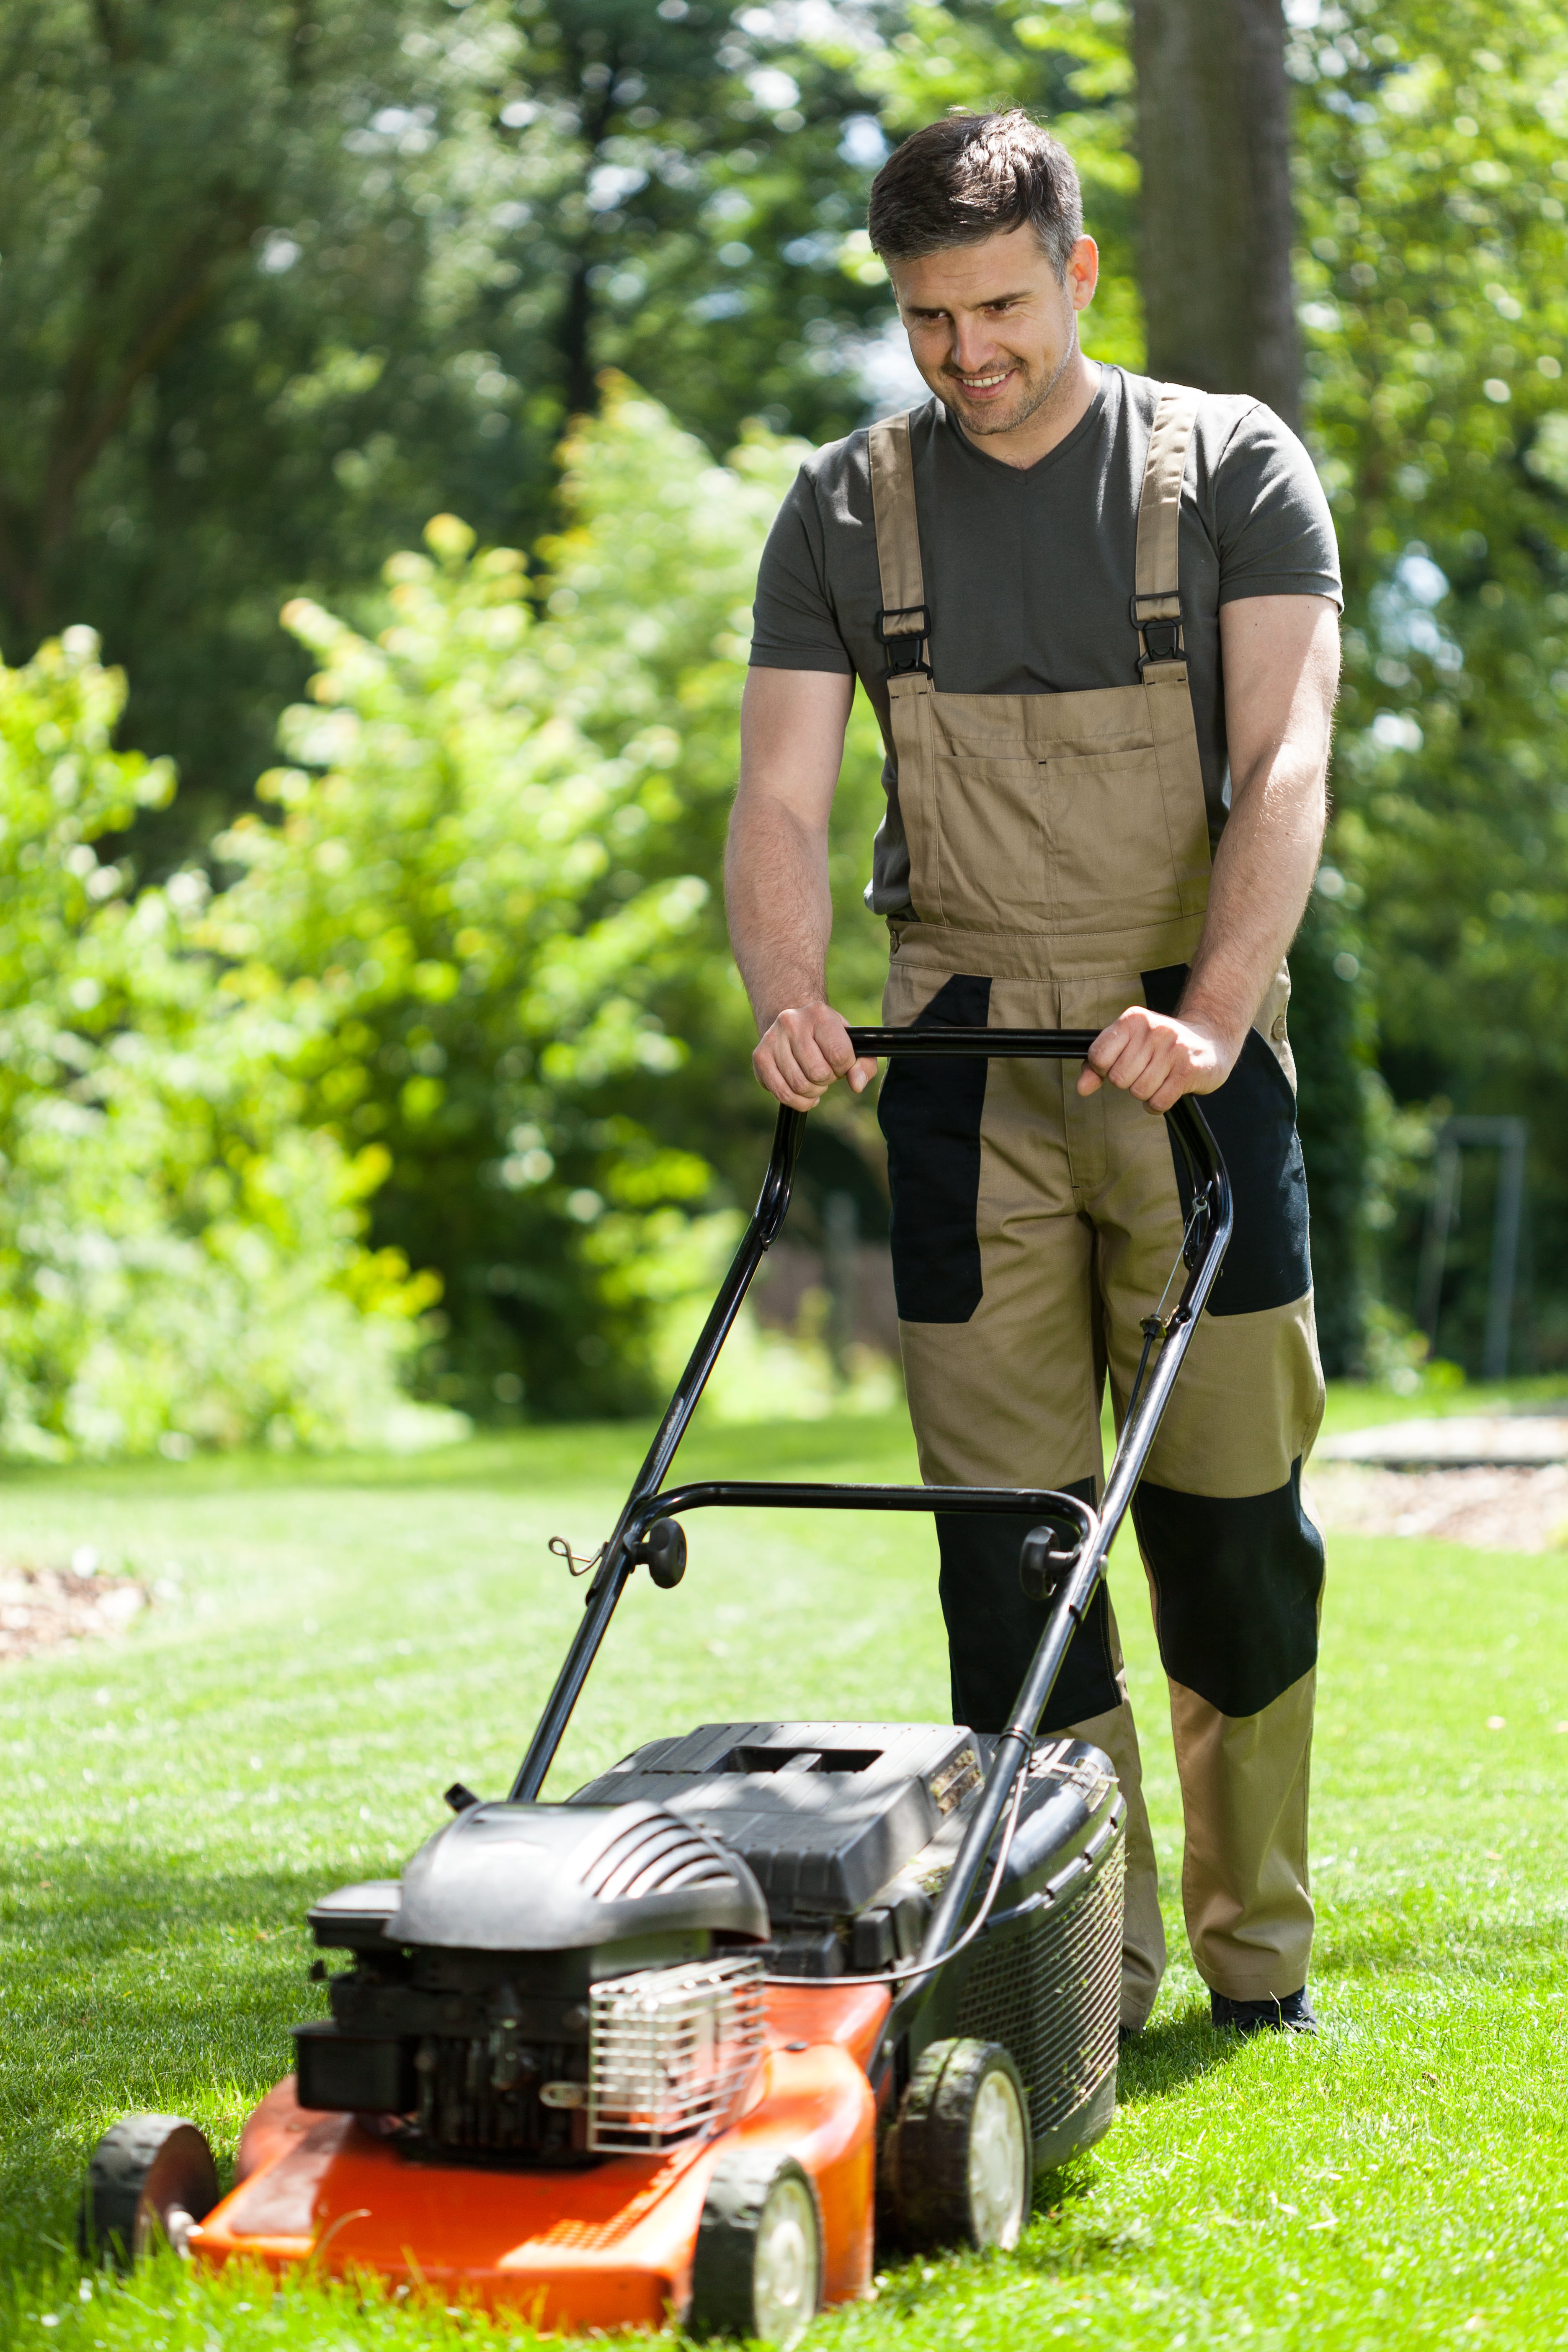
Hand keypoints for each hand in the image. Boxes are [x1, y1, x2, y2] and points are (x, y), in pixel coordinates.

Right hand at [752, 1002, 877, 1109]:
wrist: (794, 1024)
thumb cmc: (828, 1038)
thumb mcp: (852, 1044)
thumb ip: (864, 1065)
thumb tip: (857, 1085)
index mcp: (819, 1014)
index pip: (839, 1055)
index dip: (844, 1067)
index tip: (840, 1063)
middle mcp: (791, 1022)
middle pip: (818, 1073)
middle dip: (827, 1080)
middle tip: (825, 1071)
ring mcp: (772, 1039)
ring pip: (799, 1086)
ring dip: (813, 1092)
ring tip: (814, 1080)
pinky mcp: (759, 1057)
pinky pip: (782, 1094)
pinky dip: (798, 1101)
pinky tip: (803, 1093)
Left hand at [1076, 1006, 1237, 1114]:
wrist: (1211, 1040)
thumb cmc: (1162, 1045)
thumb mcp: (1129, 1044)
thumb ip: (1099, 1065)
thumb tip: (1081, 1088)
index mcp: (1133, 1020)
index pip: (1098, 1056)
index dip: (1103, 1069)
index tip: (1117, 1065)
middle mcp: (1153, 1030)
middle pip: (1118, 1078)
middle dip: (1127, 1082)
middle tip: (1145, 1071)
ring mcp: (1172, 1049)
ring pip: (1138, 1091)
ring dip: (1146, 1093)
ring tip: (1159, 1078)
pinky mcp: (1188, 1070)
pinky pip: (1158, 1102)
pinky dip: (1158, 1104)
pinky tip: (1167, 1089)